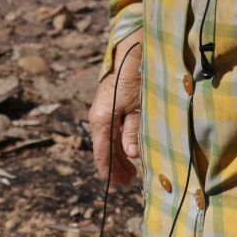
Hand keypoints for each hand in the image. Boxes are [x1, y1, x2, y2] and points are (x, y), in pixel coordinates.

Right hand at [89, 30, 142, 185]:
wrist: (132, 49)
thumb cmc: (134, 76)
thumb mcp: (136, 107)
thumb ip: (132, 131)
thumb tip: (130, 155)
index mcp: (102, 120)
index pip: (102, 152)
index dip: (108, 170)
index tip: (114, 187)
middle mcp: (100, 117)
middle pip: (106, 149)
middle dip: (116, 167)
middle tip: (128, 183)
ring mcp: (105, 111)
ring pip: (110, 140)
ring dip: (119, 156)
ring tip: (130, 172)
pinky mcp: (113, 105)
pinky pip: (114, 130)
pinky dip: (121, 143)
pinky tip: (129, 150)